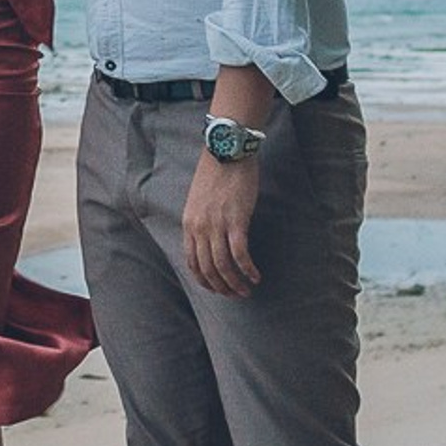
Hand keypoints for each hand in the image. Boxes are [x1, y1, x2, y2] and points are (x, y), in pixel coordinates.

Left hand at [182, 152, 263, 296]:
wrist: (226, 151)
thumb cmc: (216, 174)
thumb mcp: (199, 200)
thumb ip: (202, 221)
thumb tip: (210, 241)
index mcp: (189, 222)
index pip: (192, 262)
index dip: (205, 280)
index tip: (217, 289)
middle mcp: (199, 226)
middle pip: (208, 268)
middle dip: (222, 287)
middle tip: (236, 294)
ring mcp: (217, 224)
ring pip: (223, 266)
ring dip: (236, 283)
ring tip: (247, 290)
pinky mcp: (236, 221)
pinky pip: (240, 254)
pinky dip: (248, 270)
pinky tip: (256, 276)